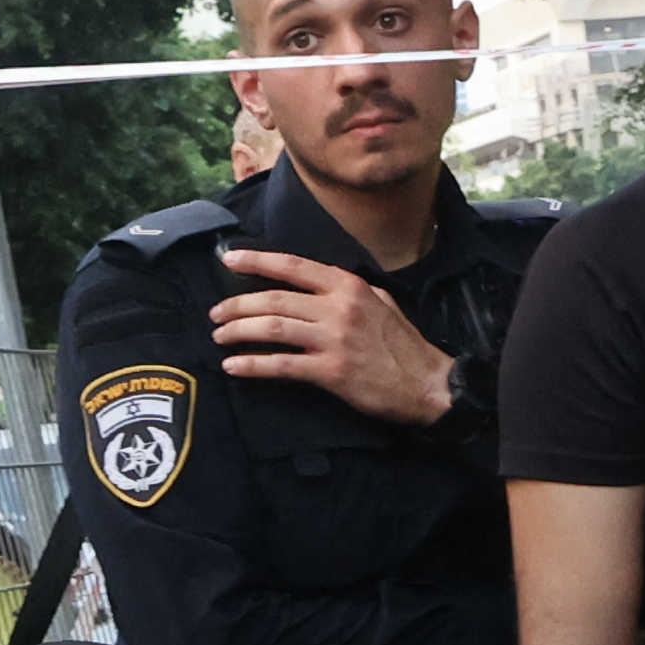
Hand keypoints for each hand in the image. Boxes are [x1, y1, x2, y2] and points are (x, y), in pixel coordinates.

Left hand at [211, 248, 456, 426]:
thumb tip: (318, 285)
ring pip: (272, 328)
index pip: (293, 266)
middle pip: (274, 300)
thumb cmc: (404, 346)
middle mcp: (338, 308)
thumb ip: (350, 291)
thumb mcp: (382, 302)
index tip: (230, 259)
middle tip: (216, 314)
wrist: (428, 384)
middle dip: (237, 305)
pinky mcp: (331, 372)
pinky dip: (252, 365)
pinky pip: (282, 365)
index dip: (257, 260)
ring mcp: (334, 340)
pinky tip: (234, 367)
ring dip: (238, 331)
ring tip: (220, 337)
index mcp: (348, 287)